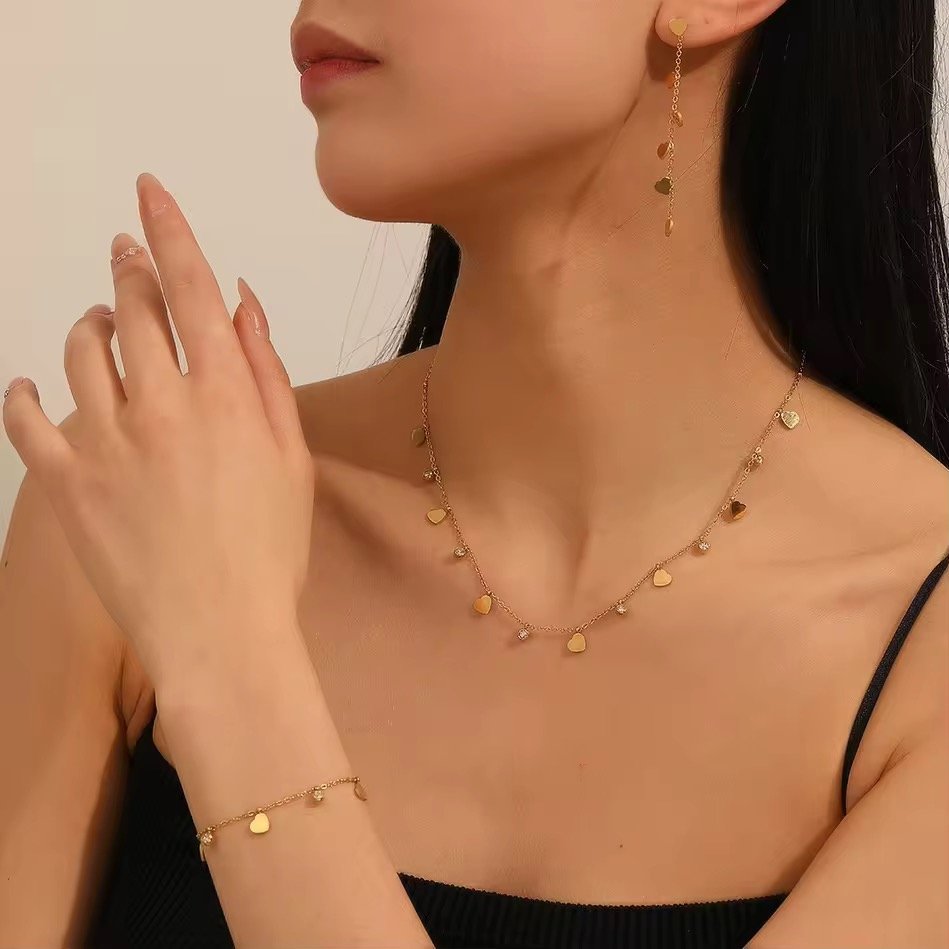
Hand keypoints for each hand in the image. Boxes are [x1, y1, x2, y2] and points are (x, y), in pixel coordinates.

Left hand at [2, 173, 315, 690]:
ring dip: (87, 323)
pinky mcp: (66, 484)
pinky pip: (26, 421)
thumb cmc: (269, 552)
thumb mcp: (293, 459)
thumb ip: (268, 374)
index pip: (193, 290)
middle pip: (132, 309)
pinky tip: (29, 387)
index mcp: (228, 397)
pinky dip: (23, 395)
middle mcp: (164, 405)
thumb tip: (245, 307)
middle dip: (127, 269)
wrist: (222, 633)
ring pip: (79, 353)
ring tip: (96, 322)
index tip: (149, 191)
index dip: (170, 231)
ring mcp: (108, 443)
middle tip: (124, 255)